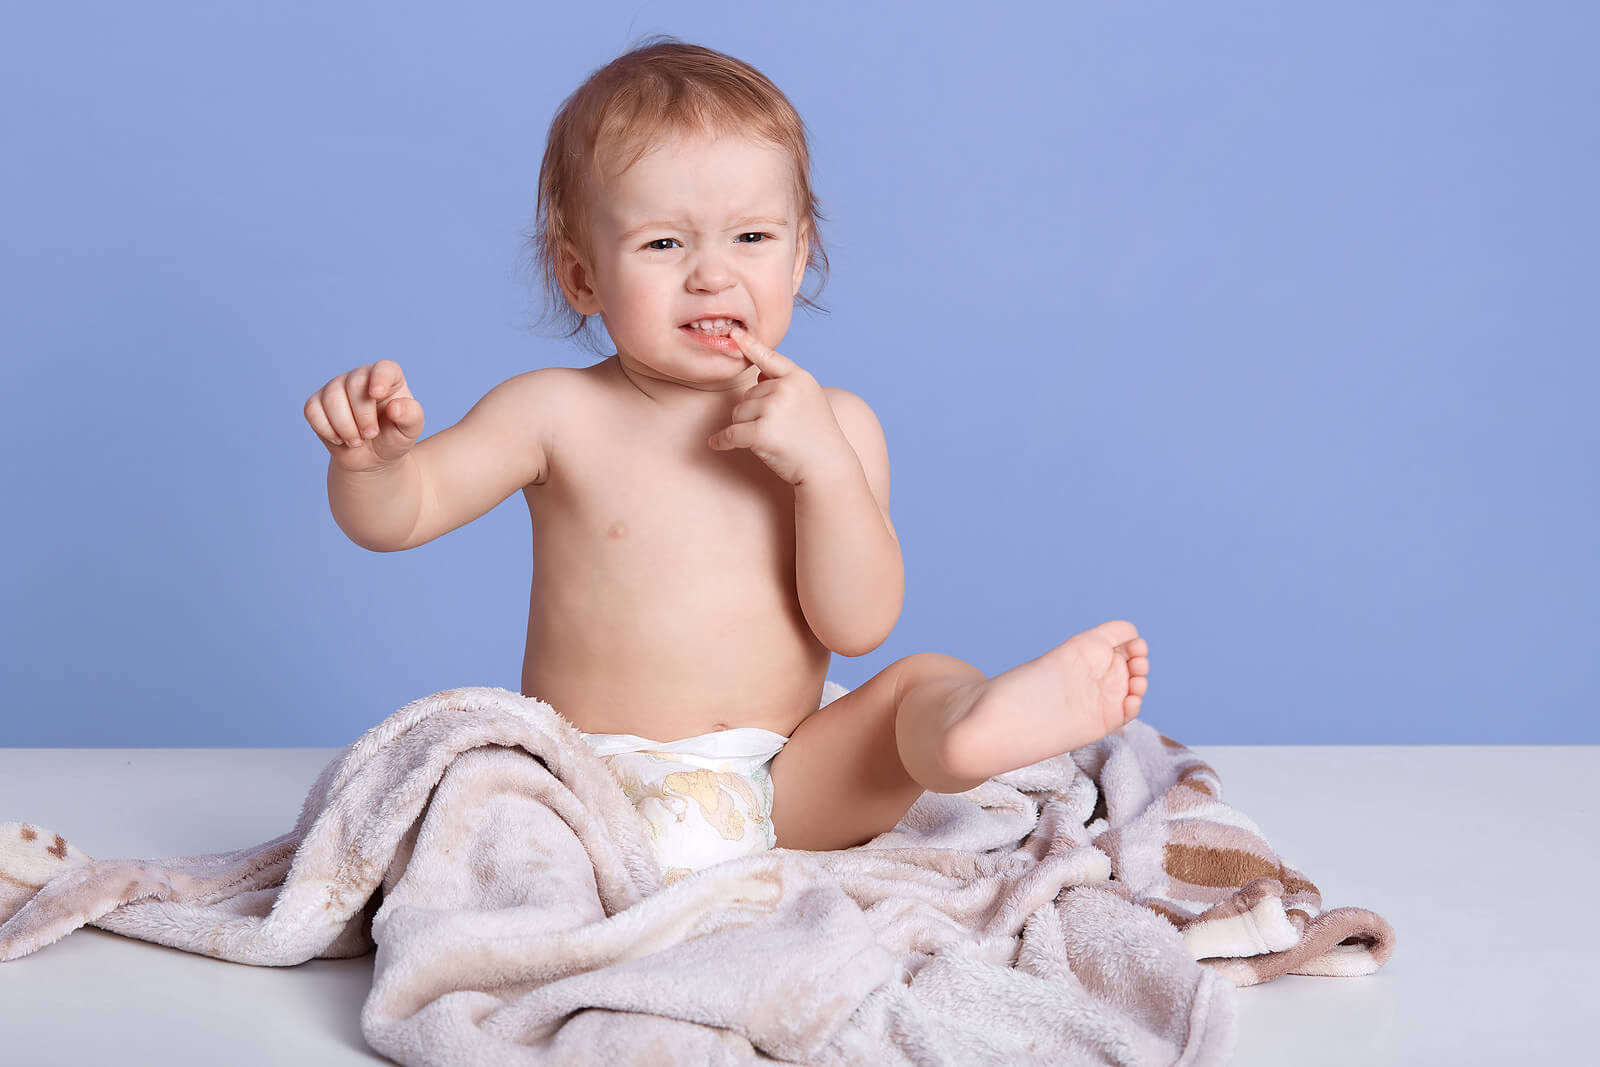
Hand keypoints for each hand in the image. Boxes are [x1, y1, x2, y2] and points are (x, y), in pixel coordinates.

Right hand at [303, 359, 424, 471]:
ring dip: (344, 426)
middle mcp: (360, 377)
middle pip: (354, 384)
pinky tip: (339, 439)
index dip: (379, 378)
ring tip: (357, 441)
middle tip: (371, 435)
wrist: (372, 458)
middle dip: (362, 416)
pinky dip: (326, 429)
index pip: (384, 368)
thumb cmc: (393, 438)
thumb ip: (411, 417)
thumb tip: (395, 407)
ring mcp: (336, 388)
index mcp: (388, 378)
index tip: (377, 394)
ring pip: (331, 398)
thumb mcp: (409, 431)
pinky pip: (312, 410)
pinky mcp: (317, 403)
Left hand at [707, 327, 853, 485]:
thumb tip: (758, 376)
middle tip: (780, 431)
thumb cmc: (818, 436)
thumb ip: (786, 384)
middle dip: (754, 413)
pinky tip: (718, 445)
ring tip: (772, 440)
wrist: (828, 467)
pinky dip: (722, 441)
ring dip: (745, 428)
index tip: (735, 333)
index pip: (770, 359)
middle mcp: (786, 388)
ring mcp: (774, 409)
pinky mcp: (761, 432)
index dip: (750, 346)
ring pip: (738, 413)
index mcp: (799, 378)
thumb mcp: (810, 400)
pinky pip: (731, 433)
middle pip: (748, 395)